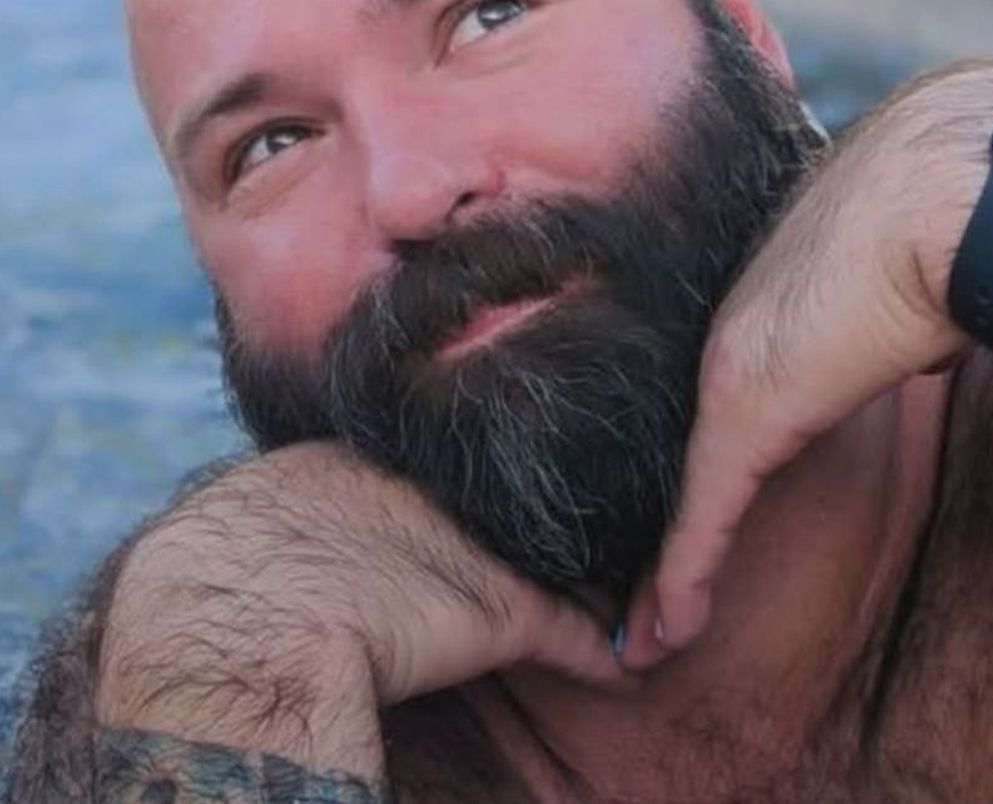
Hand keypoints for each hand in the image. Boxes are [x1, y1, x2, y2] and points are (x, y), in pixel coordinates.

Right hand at [97, 443, 628, 777]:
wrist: (248, 620)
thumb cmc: (228, 576)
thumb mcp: (257, 519)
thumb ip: (296, 517)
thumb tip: (284, 554)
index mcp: (364, 464)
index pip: (434, 481)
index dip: (460, 508)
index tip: (478, 524)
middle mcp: (431, 497)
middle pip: (500, 512)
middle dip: (529, 534)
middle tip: (567, 550)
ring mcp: (474, 552)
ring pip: (551, 567)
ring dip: (583, 589)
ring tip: (617, 596)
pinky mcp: (504, 613)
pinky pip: (574, 635)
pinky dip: (600, 655)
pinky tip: (624, 668)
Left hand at [622, 62, 992, 667]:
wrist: (949, 192)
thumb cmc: (943, 209)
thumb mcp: (896, 269)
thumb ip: (877, 309)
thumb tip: (901, 334)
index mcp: (763, 296)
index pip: (719, 393)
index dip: (709, 455)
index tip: (696, 507)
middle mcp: (730, 332)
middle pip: (686, 447)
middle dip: (670, 520)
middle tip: (645, 589)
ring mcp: (729, 371)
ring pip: (687, 488)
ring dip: (670, 567)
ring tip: (646, 622)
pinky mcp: (744, 412)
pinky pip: (705, 512)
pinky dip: (685, 574)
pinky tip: (663, 629)